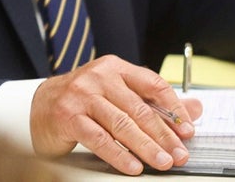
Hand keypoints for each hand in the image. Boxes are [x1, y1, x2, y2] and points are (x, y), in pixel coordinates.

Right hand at [30, 55, 201, 175]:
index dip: (173, 109)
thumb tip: (195, 108)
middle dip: (163, 135)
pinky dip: (118, 155)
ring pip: (121, 124)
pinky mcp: (68, 116)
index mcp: (114, 67)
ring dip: (145, 147)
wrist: (40, 106)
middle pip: (139, 108)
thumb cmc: (82, 101)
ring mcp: (81, 96)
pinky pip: (99, 138)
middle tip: (179, 154)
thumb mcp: (118, 94)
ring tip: (162, 162)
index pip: (152, 84)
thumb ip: (154, 102)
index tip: (187, 130)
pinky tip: (132, 166)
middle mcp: (98, 77)